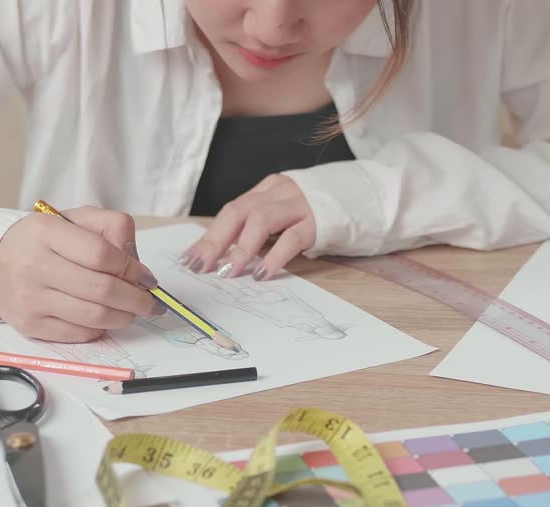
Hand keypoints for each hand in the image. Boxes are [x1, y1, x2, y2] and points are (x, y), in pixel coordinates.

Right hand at [0, 207, 162, 342]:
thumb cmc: (44, 242)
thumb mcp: (75, 220)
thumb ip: (111, 227)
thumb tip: (137, 263)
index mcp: (46, 232)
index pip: (101, 254)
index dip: (132, 269)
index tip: (147, 278)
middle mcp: (34, 266)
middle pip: (102, 290)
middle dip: (136, 300)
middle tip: (150, 303)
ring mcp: (30, 299)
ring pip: (94, 317)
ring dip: (124, 317)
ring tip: (132, 312)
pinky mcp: (30, 325)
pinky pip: (79, 333)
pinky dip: (100, 328)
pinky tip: (104, 318)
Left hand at [179, 174, 314, 280]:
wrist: (360, 201)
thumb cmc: (314, 216)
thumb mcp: (283, 216)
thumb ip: (258, 229)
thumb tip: (222, 258)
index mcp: (267, 190)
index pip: (231, 211)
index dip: (209, 236)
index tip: (190, 259)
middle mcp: (280, 192)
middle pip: (239, 212)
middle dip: (216, 241)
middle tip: (202, 266)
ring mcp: (299, 205)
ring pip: (261, 220)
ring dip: (241, 248)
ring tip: (229, 272)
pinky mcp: (317, 222)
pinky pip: (292, 238)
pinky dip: (274, 256)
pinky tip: (262, 273)